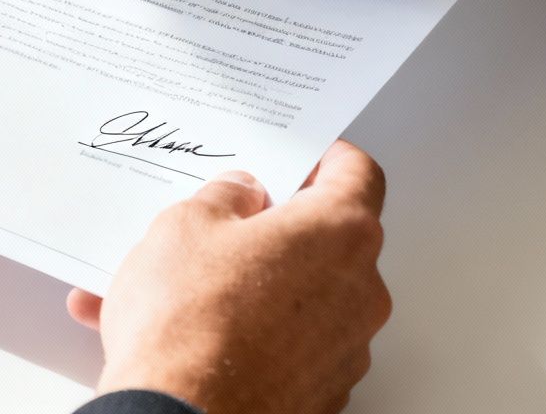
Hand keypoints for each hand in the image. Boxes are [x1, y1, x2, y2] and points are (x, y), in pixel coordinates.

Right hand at [71, 140, 391, 413]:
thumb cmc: (189, 327)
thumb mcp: (186, 225)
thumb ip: (225, 196)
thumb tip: (241, 195)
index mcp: (338, 233)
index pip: (358, 173)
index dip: (326, 157)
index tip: (303, 156)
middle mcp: (359, 291)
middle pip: (332, 238)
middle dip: (282, 227)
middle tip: (231, 223)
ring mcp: (345, 348)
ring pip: (307, 295)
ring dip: (261, 284)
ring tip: (189, 287)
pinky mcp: (321, 391)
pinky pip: (292, 344)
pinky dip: (254, 332)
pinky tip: (196, 332)